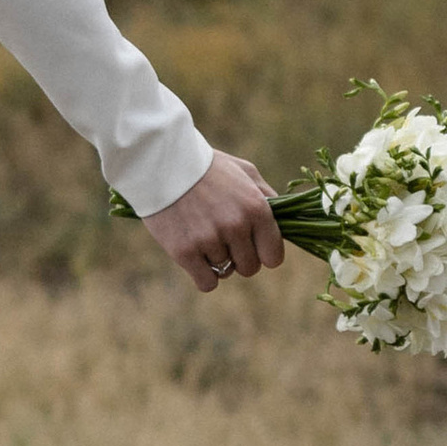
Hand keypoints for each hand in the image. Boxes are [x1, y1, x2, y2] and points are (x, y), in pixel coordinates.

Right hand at [143, 151, 284, 295]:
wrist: (160, 162)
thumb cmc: (206, 166)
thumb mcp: (244, 171)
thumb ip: (267, 197)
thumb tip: (285, 220)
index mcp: (256, 208)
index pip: (274, 256)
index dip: (263, 253)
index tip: (252, 245)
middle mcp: (236, 226)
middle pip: (250, 268)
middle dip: (239, 258)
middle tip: (223, 239)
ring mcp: (210, 240)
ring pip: (225, 272)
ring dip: (216, 260)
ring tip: (202, 236)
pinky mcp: (185, 252)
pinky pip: (207, 283)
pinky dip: (203, 275)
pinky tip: (196, 257)